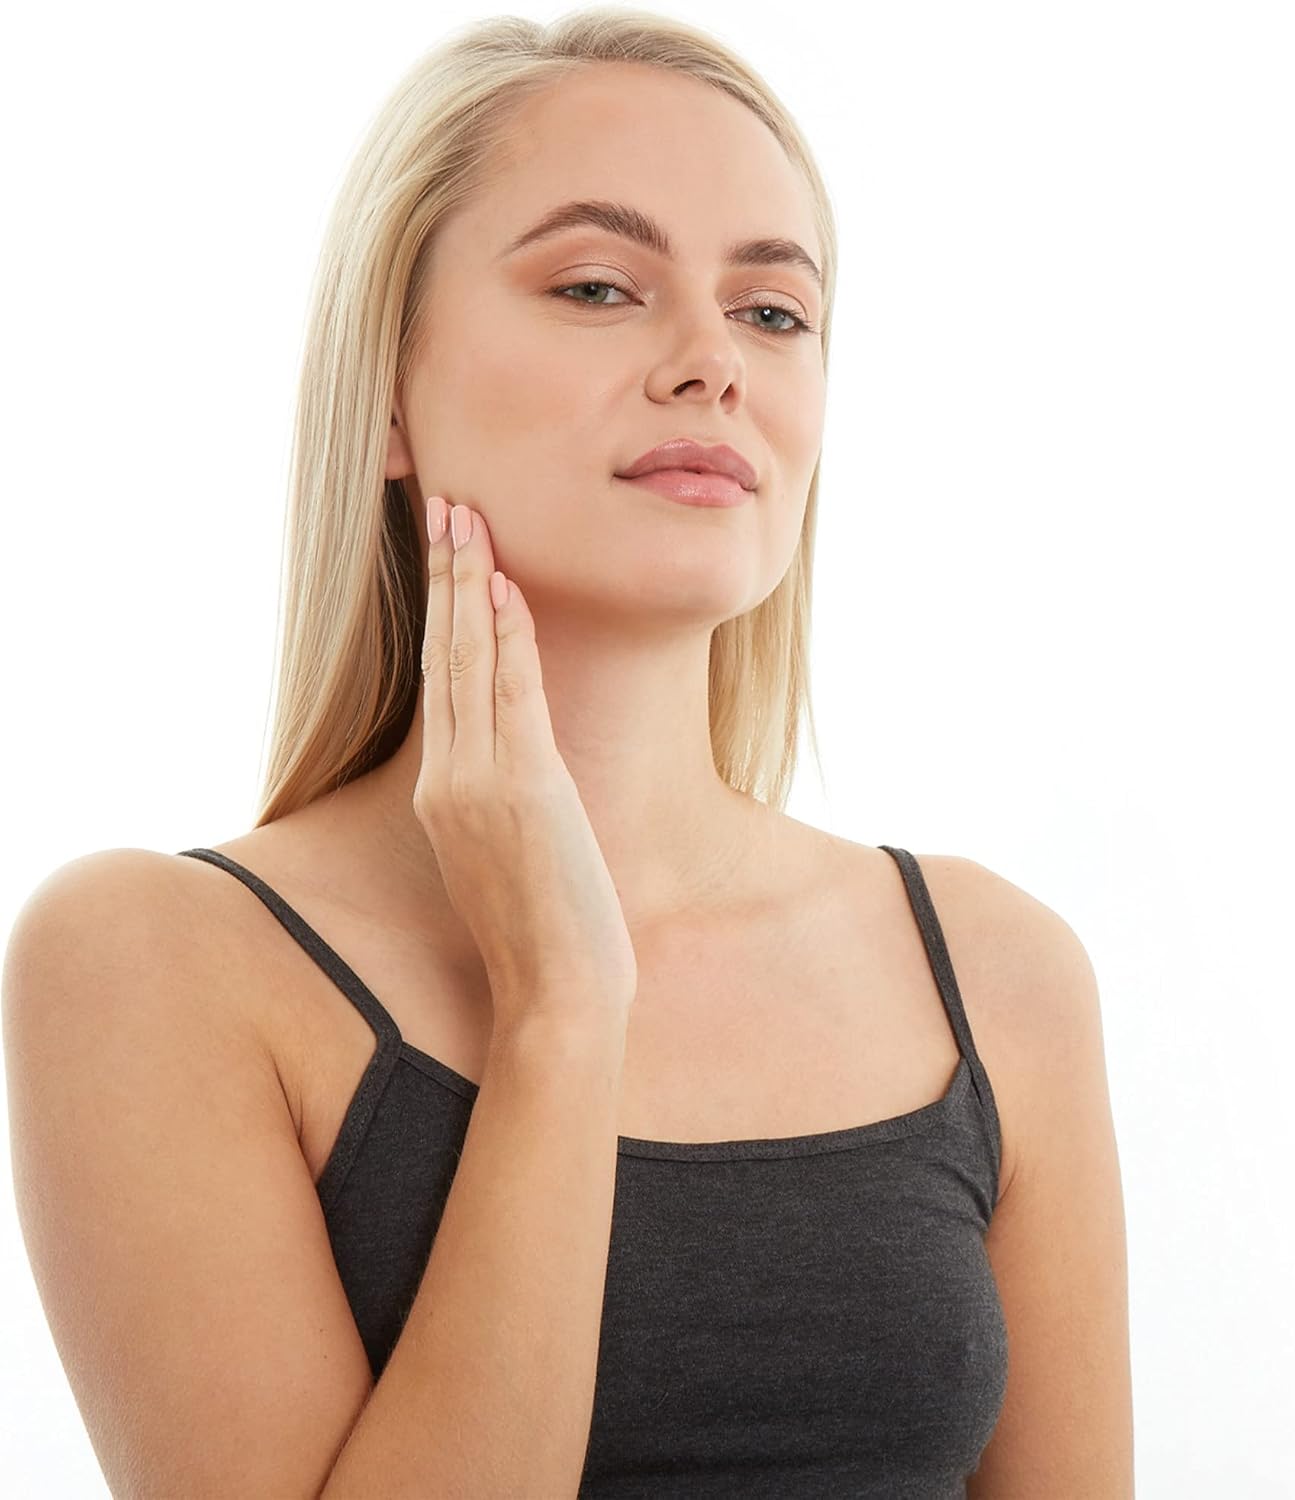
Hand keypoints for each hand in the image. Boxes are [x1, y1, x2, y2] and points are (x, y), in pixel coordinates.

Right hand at [412, 498, 637, 1037]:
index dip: (444, 615)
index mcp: (444, 796)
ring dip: (468, 585)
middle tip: (446, 508)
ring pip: (466, 662)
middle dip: (444, 578)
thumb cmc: (546, 938)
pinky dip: (505, 635)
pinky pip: (509, 691)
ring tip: (465, 521)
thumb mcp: (517, 858)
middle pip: (443, 658)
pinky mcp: (518, 788)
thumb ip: (511, 802)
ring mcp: (477, 782)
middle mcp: (448, 781)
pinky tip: (504, 586)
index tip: (451, 559)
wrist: (555, 996)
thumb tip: (531, 764)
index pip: (442, 684)